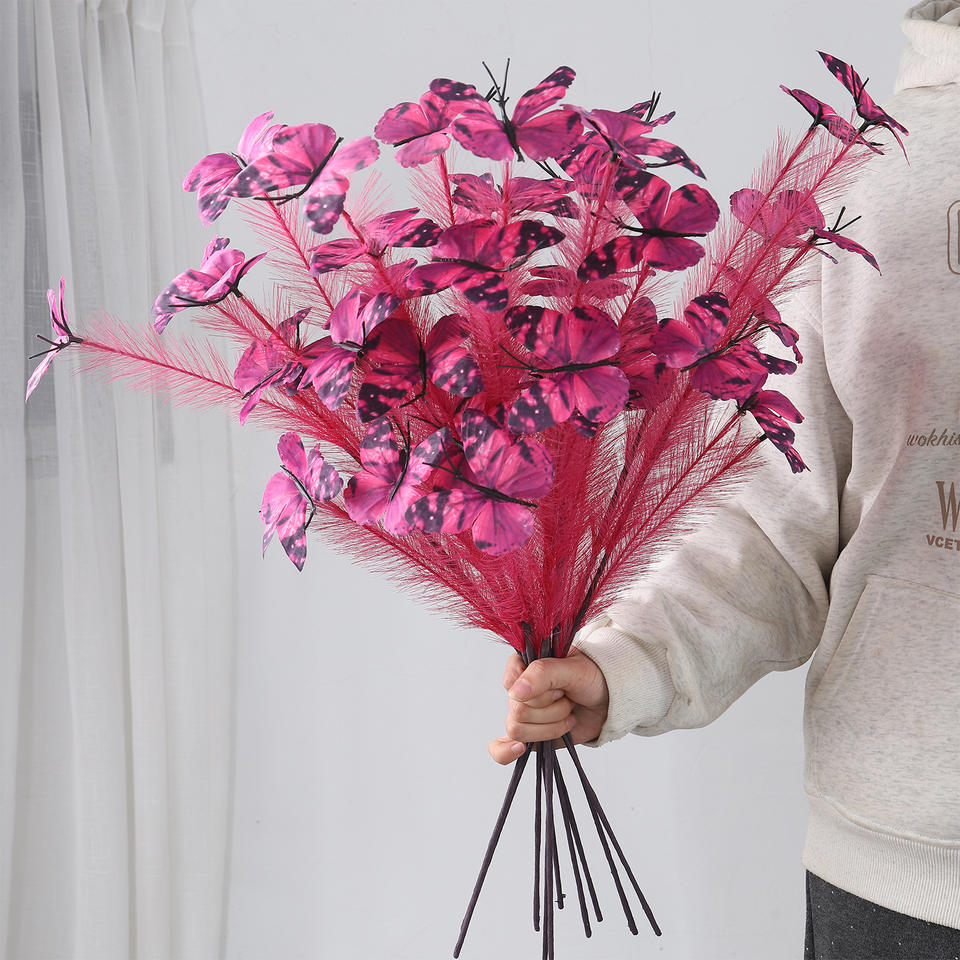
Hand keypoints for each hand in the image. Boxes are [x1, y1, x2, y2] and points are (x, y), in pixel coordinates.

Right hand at [488, 646, 609, 764]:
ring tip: (567, 714)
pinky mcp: (529, 735)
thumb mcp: (572, 669)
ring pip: (518, 730)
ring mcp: (523, 714)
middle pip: (517, 711)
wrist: (610, 702)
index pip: (511, 683)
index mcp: (523, 665)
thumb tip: (514, 693)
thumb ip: (542, 674)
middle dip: (551, 710)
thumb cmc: (592, 678)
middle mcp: (519, 690)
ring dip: (551, 726)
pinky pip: (501, 749)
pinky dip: (505, 752)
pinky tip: (520, 749)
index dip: (540, 690)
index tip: (560, 685)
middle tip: (568, 699)